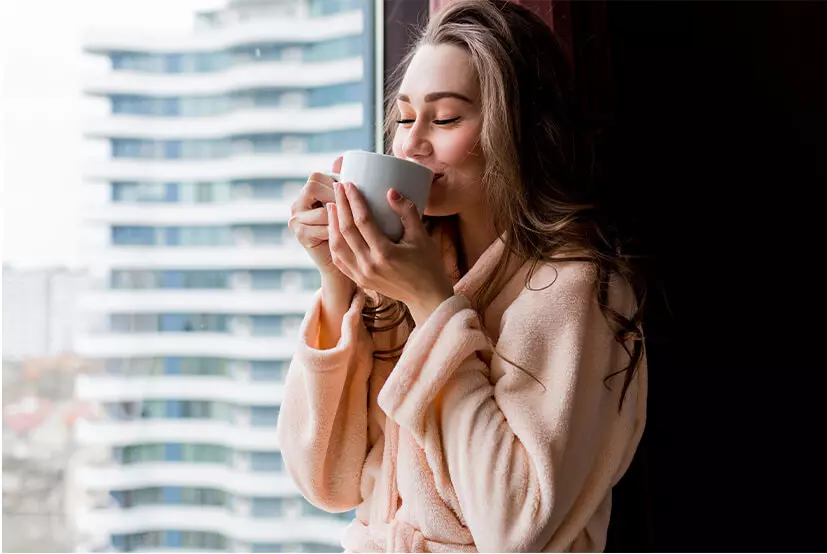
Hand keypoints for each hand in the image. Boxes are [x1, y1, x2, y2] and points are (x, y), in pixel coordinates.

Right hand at [288, 156, 353, 287]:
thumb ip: (347, 181)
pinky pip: (322, 228)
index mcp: (309, 191)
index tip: (352, 193)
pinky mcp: (300, 235)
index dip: (335, 184)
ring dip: (339, 216)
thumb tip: (340, 158)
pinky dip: (337, 231)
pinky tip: (348, 238)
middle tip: (352, 210)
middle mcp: (299, 203)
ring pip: (321, 210)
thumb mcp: (354, 201)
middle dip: (334, 197)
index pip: (317, 176)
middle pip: (312, 186)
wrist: (350, 258)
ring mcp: (296, 219)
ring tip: (354, 225)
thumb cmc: (357, 227)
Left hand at [327, 181, 455, 324]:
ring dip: (332, 224)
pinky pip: (339, 260)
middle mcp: (369, 265)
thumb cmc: (428, 266)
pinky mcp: (360, 281)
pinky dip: (334, 243)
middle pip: (346, 230)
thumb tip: (391, 191)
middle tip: (337, 188)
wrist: (427, 298)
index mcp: (385, 253)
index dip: (354, 200)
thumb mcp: (421, 237)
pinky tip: (334, 230)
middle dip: (340, 206)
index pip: (363, 220)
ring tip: (333, 206)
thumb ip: (407, 212)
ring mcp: (362, 275)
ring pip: (337, 246)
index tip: (349, 185)